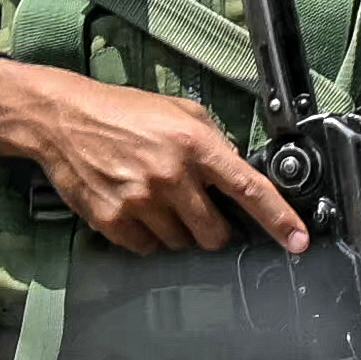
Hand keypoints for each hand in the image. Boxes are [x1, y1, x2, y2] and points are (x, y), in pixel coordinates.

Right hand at [0, 66, 303, 260]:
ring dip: (177, 231)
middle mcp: (171, 175)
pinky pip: (147, 248)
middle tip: (197, 210)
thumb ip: (213, 142)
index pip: (249, 190)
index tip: (298, 241)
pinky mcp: (113, 220)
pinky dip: (148, 236)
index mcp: (195, 144)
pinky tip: (135, 207)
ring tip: (157, 199)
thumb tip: (237, 172)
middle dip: (214, 229)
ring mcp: (141, 201)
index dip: (280, 220)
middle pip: (215, 233)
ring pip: (181, 244)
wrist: (62, 118)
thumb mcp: (179, 111)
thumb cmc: (121, 112)